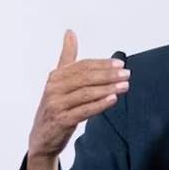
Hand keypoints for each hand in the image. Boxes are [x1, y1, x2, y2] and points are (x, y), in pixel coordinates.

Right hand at [28, 30, 128, 159]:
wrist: (42, 137)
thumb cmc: (56, 106)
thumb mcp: (60, 81)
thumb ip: (67, 58)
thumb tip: (70, 32)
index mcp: (56, 77)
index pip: (82, 66)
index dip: (102, 64)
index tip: (120, 63)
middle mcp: (54, 88)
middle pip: (85, 78)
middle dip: (108, 75)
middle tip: (126, 74)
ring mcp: (56, 104)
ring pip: (86, 93)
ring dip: (108, 88)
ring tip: (125, 86)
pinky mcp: (61, 120)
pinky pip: (84, 110)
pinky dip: (99, 104)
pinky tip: (113, 100)